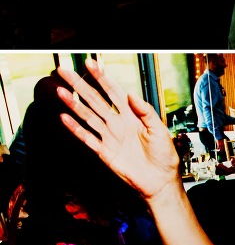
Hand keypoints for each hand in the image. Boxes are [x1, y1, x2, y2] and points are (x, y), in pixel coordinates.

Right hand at [56, 58, 180, 200]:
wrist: (160, 181)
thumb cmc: (164, 155)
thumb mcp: (160, 130)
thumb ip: (146, 111)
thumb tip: (131, 94)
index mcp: (132, 115)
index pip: (114, 91)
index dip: (102, 78)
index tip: (91, 64)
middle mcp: (118, 123)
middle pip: (95, 100)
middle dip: (81, 85)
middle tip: (65, 72)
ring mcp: (109, 137)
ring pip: (88, 117)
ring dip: (74, 105)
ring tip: (61, 92)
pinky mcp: (104, 152)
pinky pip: (87, 138)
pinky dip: (75, 129)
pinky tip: (65, 118)